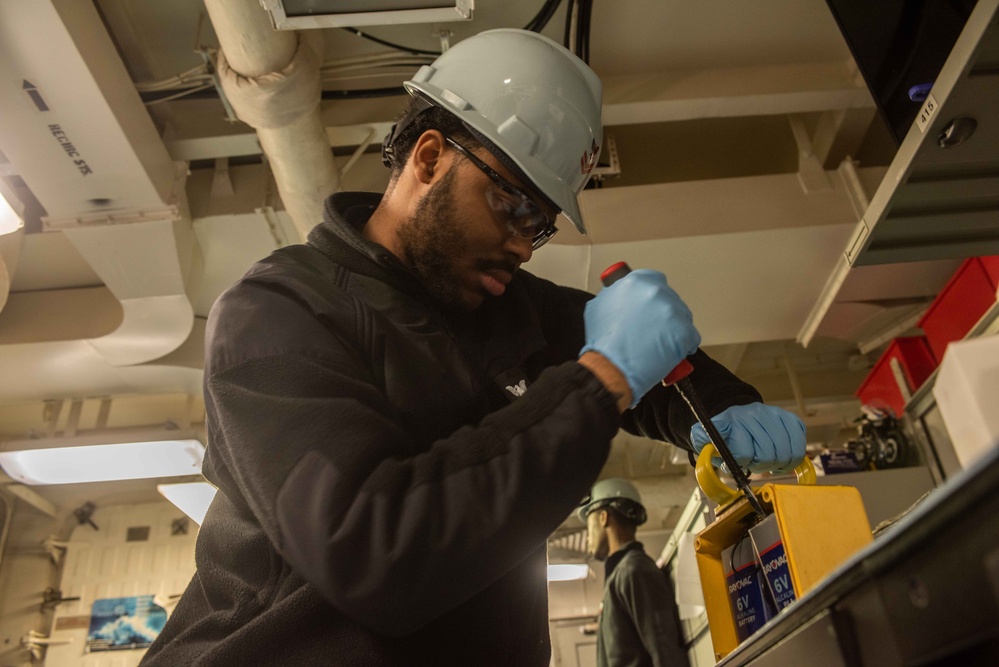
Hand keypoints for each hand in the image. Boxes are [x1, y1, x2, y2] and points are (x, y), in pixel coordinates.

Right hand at [580, 270, 699, 407]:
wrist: (609, 368)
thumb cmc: (603, 343)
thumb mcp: (599, 306)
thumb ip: (616, 295)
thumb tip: (625, 296)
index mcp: (635, 282)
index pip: (655, 280)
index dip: (653, 297)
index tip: (652, 307)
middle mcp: (654, 292)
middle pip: (671, 299)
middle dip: (664, 315)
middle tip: (654, 330)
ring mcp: (670, 311)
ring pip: (683, 317)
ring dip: (674, 329)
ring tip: (660, 344)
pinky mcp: (683, 332)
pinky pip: (692, 337)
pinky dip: (684, 346)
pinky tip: (671, 353)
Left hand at [690, 403, 805, 472]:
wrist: (734, 414)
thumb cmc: (723, 435)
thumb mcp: (706, 442)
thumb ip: (706, 454)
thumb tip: (725, 465)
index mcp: (731, 421)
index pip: (744, 453)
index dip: (743, 464)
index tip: (740, 463)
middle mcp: (753, 414)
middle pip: (767, 454)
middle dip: (762, 466)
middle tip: (756, 465)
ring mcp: (773, 413)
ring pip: (786, 451)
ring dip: (779, 464)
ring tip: (770, 464)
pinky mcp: (788, 417)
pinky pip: (800, 441)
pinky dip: (794, 456)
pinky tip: (782, 457)